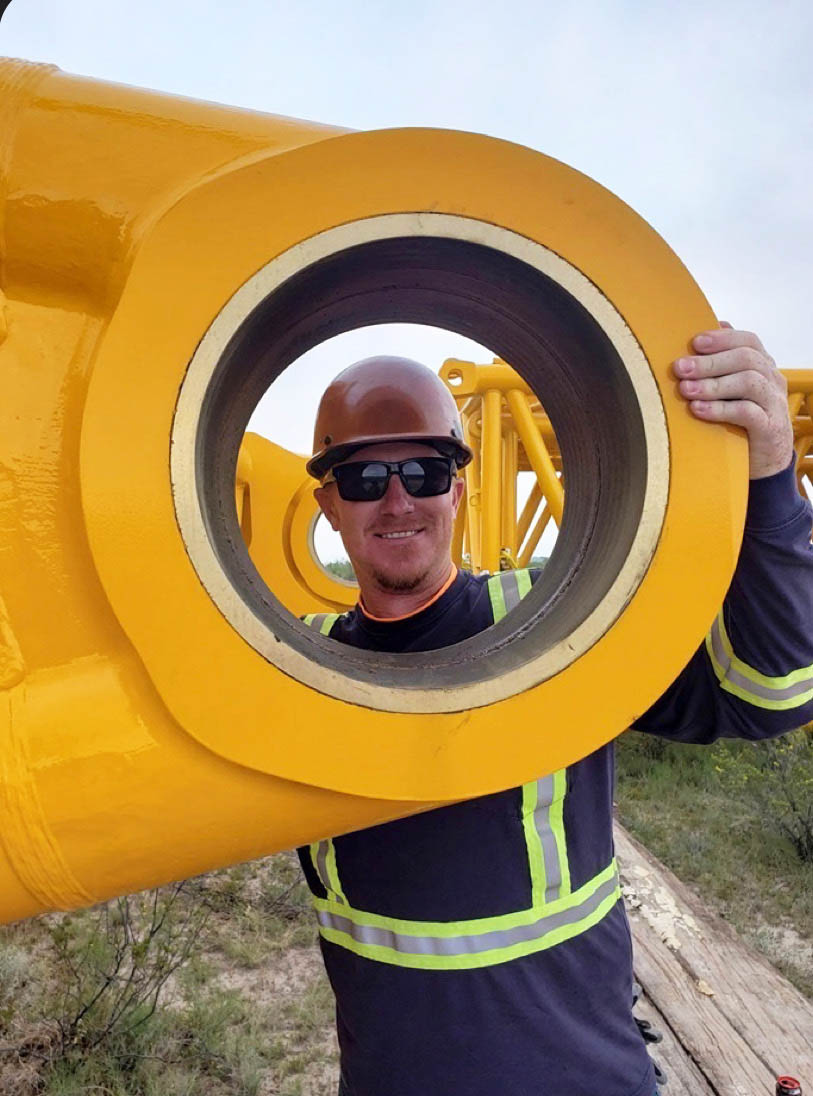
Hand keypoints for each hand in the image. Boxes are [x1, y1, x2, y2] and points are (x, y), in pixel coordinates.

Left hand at [673, 324, 793, 478]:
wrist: (765, 462)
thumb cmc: (740, 422)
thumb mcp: (731, 393)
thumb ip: (720, 369)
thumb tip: (695, 341)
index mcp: (763, 366)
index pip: (748, 341)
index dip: (722, 338)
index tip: (694, 342)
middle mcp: (772, 381)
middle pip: (746, 359)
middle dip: (709, 362)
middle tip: (680, 368)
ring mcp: (774, 403)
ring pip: (748, 382)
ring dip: (713, 384)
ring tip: (686, 389)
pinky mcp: (770, 428)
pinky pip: (747, 412)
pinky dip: (720, 409)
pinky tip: (697, 410)